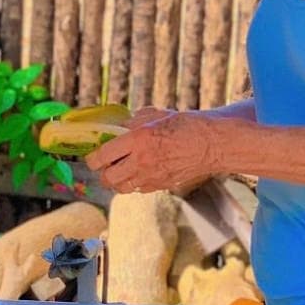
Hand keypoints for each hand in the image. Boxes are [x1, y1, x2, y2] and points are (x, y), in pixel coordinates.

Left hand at [86, 110, 220, 195]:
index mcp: (138, 139)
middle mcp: (141, 161)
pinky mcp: (161, 186)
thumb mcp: (155, 115)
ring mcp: (152, 176)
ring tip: (121, 169)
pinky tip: (140, 171)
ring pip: (121, 188)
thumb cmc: (186, 125)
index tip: (93, 155)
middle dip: (103, 172)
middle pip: (108, 178)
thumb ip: (133, 122)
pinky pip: (138, 189)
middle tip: (106, 163)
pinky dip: (134, 183)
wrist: (212, 144)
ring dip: (117, 179)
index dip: (93, 158)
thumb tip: (118, 127)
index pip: (102, 156)